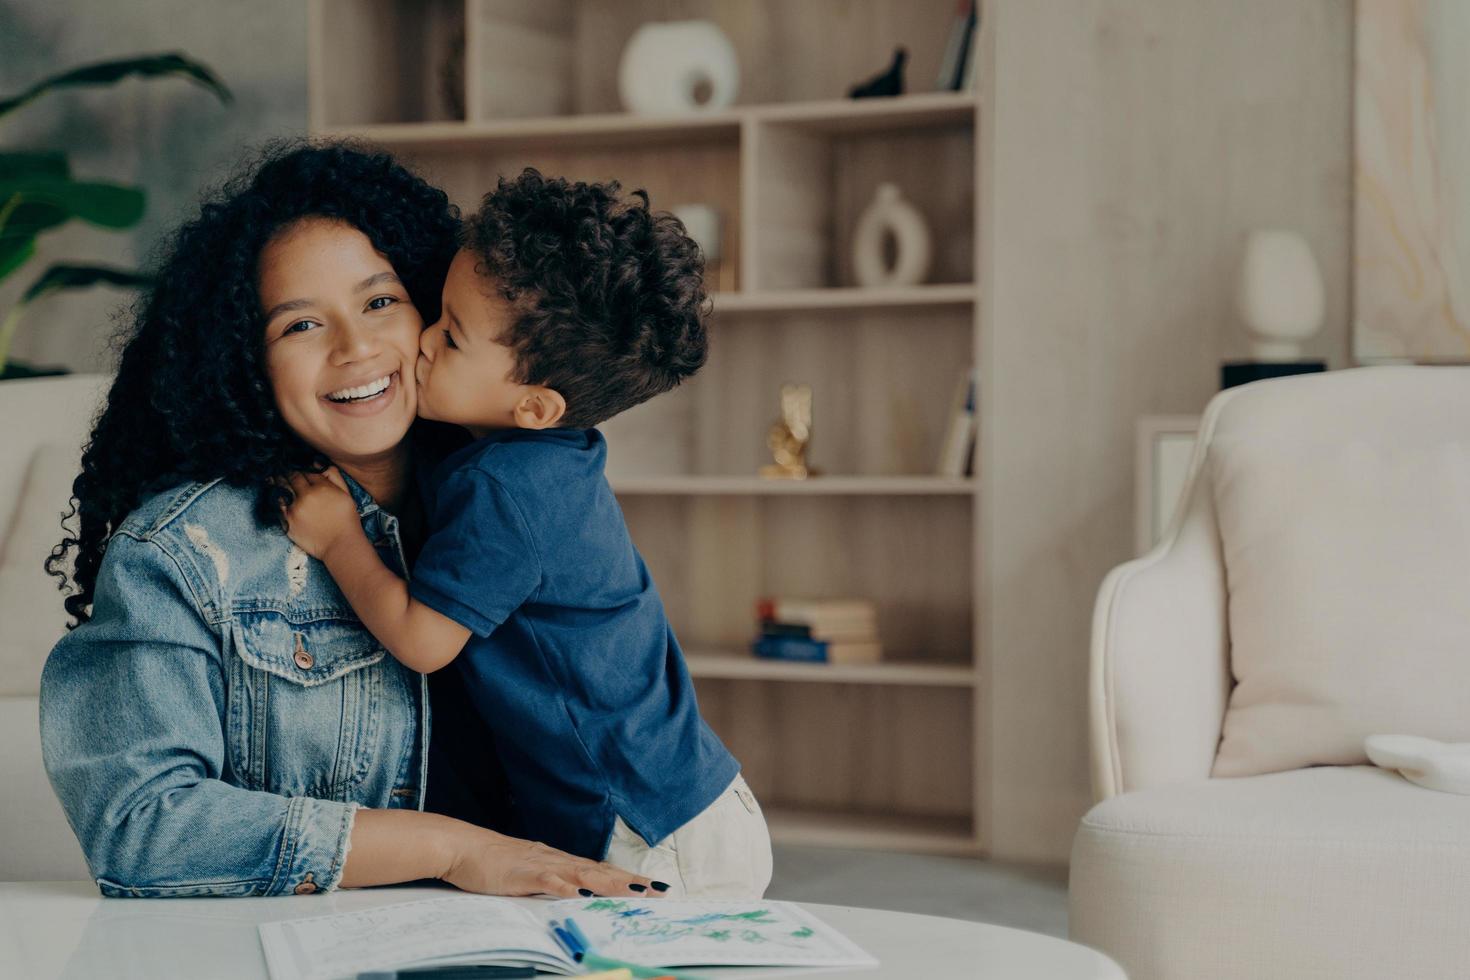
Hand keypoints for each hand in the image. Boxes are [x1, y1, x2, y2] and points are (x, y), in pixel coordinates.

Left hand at [280, 468, 360, 559]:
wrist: (340, 545)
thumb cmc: (346, 519)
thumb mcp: (347, 494)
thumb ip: (334, 476)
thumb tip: (318, 464)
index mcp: (322, 487)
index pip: (307, 470)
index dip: (302, 466)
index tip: (297, 465)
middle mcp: (307, 495)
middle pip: (292, 476)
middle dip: (288, 470)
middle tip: (282, 466)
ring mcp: (295, 508)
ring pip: (282, 487)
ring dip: (278, 479)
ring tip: (274, 475)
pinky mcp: (287, 521)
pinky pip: (277, 504)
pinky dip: (275, 496)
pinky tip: (273, 491)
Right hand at [444, 827, 662, 898]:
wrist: (463, 846)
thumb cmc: (493, 861)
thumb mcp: (529, 872)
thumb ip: (552, 880)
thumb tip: (574, 891)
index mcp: (559, 861)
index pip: (601, 870)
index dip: (627, 879)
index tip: (652, 887)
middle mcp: (557, 860)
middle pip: (601, 872)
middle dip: (631, 882)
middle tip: (659, 891)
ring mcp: (541, 865)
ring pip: (583, 875)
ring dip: (611, 884)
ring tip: (635, 892)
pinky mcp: (523, 874)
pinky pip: (548, 881)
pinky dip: (566, 888)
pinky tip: (582, 896)